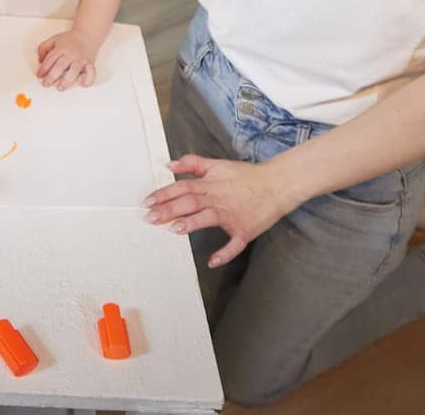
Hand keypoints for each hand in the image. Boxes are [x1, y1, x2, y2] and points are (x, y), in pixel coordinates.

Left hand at [35, 29, 97, 89]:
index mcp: (61, 48)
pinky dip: (88, 79)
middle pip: (61, 65)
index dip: (44, 68)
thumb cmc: (69, 40)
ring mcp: (81, 59)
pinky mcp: (90, 64)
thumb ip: (43, 48)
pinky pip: (91, 72)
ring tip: (61, 87)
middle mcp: (71, 54)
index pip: (51, 59)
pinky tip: (82, 84)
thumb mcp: (53, 40)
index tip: (39, 76)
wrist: (87, 34)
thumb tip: (40, 61)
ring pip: (74, 70)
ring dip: (67, 80)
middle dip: (52, 76)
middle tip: (46, 84)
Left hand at [143, 154, 300, 267]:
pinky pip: (234, 245)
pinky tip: (212, 262)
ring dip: (192, 223)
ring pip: (209, 218)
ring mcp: (232, 216)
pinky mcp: (244, 230)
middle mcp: (218, 199)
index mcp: (210, 184)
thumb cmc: (244, 176)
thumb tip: (168, 165)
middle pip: (191, 202)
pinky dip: (225, 253)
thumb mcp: (217, 164)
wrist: (276, 184)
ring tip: (175, 229)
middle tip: (151, 217)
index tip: (147, 202)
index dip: (164, 193)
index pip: (183, 187)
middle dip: (170, 209)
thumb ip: (192, 163)